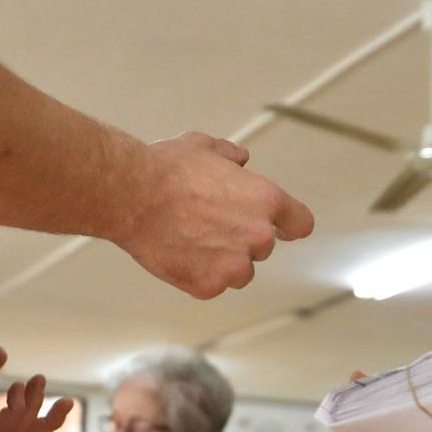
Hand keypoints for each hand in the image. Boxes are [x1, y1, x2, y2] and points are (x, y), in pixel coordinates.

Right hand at [119, 132, 313, 298]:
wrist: (131, 195)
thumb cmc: (166, 169)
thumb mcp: (204, 146)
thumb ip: (231, 156)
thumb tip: (241, 160)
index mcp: (267, 200)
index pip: (300, 224)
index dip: (288, 225)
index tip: (280, 228)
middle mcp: (258, 235)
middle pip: (263, 247)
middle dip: (241, 238)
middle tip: (207, 224)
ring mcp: (235, 265)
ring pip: (241, 272)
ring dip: (224, 262)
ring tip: (191, 239)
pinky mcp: (210, 285)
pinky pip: (213, 285)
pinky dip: (199, 275)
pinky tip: (178, 253)